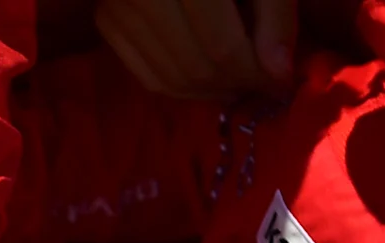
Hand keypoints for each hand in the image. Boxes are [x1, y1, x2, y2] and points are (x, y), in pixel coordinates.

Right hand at [93, 0, 295, 99]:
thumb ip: (277, 14)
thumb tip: (278, 76)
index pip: (221, 46)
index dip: (255, 73)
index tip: (279, 82)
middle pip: (193, 66)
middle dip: (232, 85)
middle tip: (259, 84)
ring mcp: (116, 4)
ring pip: (166, 78)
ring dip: (207, 91)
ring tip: (236, 81)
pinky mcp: (105, 15)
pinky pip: (143, 75)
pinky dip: (177, 86)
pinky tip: (205, 78)